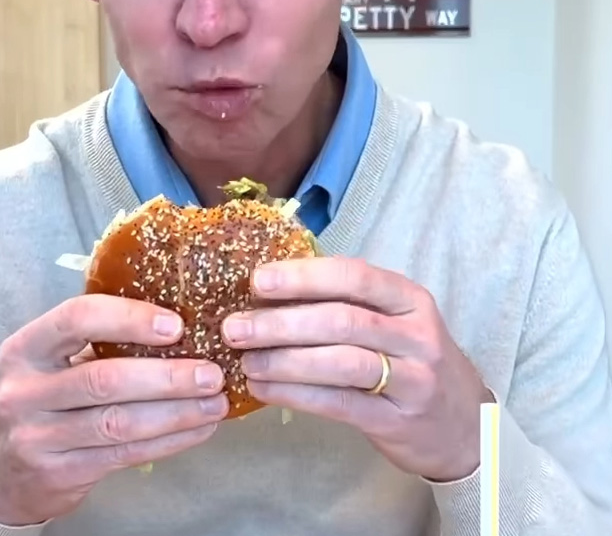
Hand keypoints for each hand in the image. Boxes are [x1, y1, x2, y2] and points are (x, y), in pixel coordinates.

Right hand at [0, 295, 227, 525]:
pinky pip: (125, 454)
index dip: (128, 318)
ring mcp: (38, 437)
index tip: (176, 324)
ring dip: (177, 412)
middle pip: (105, 378)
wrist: (7, 473)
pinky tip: (198, 428)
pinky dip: (169, 440)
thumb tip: (182, 319)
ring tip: (215, 401)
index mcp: (26, 347)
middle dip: (166, 375)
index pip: (76, 319)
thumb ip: (99, 339)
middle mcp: (25, 391)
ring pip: (119, 422)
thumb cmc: (48, 397)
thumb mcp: (55, 360)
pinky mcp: (59, 473)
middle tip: (211, 372)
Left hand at [222, 257, 491, 481]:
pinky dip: (297, 395)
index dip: (303, 277)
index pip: (353, 276)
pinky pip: (340, 404)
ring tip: (246, 361)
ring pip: (340, 363)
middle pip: (341, 320)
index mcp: (409, 298)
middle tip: (235, 327)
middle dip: (282, 323)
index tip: (258, 281)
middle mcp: (416, 334)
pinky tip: (266, 390)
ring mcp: (412, 379)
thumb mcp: (396, 321)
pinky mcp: (398, 421)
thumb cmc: (413, 360)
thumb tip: (271, 290)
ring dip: (285, 361)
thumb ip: (349, 302)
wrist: (466, 425)